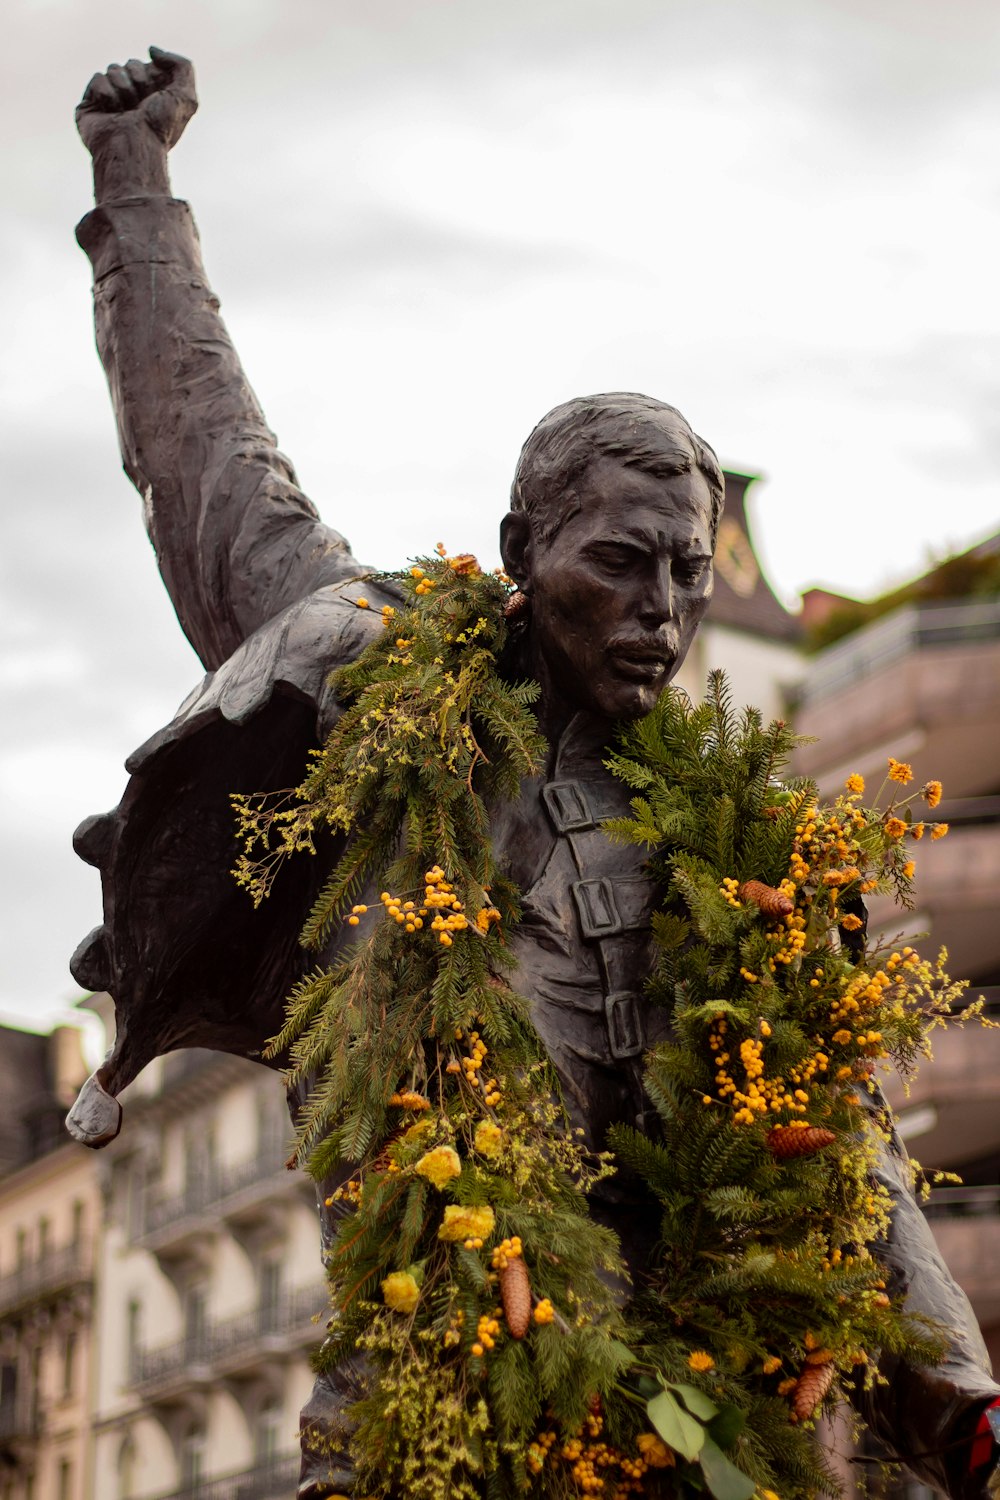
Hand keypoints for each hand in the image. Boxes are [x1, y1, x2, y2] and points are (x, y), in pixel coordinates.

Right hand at [77, 48, 195, 200]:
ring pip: (113, 68)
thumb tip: (151, 50)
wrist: (134, 147)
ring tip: (126, 112)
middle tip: (140, 107)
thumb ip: (182, 65)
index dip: (153, 77)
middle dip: (139, 81)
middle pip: (131, 63)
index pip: (148, 65)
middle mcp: (131, 98)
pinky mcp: (89, 104)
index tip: (156, 98)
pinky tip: (110, 113)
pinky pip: (97, 78)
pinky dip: (107, 94)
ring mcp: (109, 101)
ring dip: (124, 89)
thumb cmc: (160, 128)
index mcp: (153, 97)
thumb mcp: (187, 97)